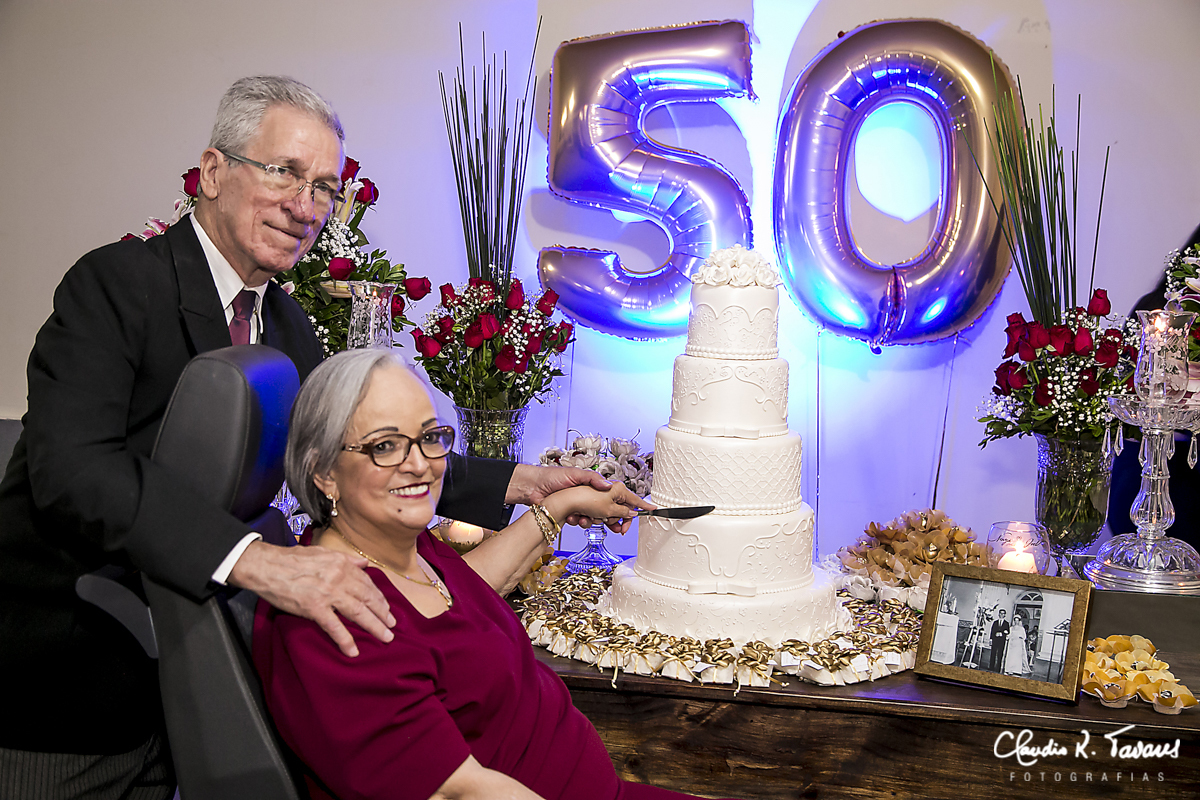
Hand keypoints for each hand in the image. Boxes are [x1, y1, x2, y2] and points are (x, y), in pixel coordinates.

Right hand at [228, 540, 394, 656]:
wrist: (266, 566)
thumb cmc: (291, 559)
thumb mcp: (323, 552)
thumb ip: (346, 559)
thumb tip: (364, 564)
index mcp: (342, 564)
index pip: (367, 583)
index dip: (379, 597)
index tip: (387, 608)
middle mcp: (339, 578)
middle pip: (367, 598)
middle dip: (383, 613)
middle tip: (392, 625)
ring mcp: (328, 593)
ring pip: (358, 612)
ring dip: (374, 626)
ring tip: (385, 637)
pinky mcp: (314, 608)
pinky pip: (335, 627)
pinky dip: (346, 640)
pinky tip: (354, 650)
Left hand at [542, 482, 654, 533]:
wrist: (534, 490)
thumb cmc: (554, 478)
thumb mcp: (577, 475)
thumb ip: (595, 480)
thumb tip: (609, 486)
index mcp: (600, 485)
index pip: (624, 495)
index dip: (638, 503)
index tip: (652, 509)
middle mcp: (596, 495)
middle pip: (616, 511)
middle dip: (616, 520)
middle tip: (618, 527)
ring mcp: (587, 506)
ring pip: (602, 519)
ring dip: (597, 521)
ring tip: (587, 517)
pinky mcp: (578, 514)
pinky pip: (588, 523)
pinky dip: (583, 522)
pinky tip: (575, 517)